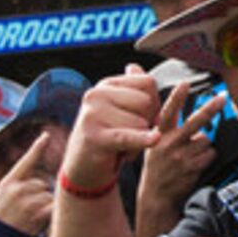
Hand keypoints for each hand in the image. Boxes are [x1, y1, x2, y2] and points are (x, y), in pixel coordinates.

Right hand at [0, 128, 61, 236]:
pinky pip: (53, 207)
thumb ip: (20, 188)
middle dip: (40, 197)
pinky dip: (50, 215)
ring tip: (30, 220)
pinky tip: (40, 223)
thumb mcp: (3, 199)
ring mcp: (27, 199)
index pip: (25, 161)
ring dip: (45, 208)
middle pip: (42, 184)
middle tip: (28, 213)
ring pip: (49, 196)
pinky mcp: (37, 212)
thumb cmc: (1, 222)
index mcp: (8, 183)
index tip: (46, 136)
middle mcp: (17, 188)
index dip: (37, 148)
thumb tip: (42, 185)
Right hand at [62, 66, 163, 195]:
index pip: (148, 83)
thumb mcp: (119, 111)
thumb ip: (132, 90)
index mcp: (105, 85)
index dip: (155, 102)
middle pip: (146, 102)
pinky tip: (154, 140)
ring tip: (121, 147)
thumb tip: (134, 67)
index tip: (142, 118)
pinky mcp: (94, 137)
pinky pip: (128, 136)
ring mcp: (92, 115)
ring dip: (139, 142)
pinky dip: (143, 139)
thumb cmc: (108, 139)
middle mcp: (95, 95)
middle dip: (147, 122)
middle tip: (129, 136)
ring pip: (141, 123)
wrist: (82, 170)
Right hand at [135, 84, 224, 228]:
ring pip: (206, 139)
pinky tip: (195, 163)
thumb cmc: (156, 166)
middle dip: (210, 108)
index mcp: (158, 134)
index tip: (185, 84)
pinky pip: (210, 154)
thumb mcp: (150, 142)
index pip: (167, 112)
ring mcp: (181, 156)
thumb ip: (161, 123)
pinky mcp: (192, 168)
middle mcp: (169, 143)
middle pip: (195, 122)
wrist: (156, 196)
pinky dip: (207, 157)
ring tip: (191, 153)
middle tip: (223, 98)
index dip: (177, 97)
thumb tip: (167, 103)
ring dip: (204, 144)